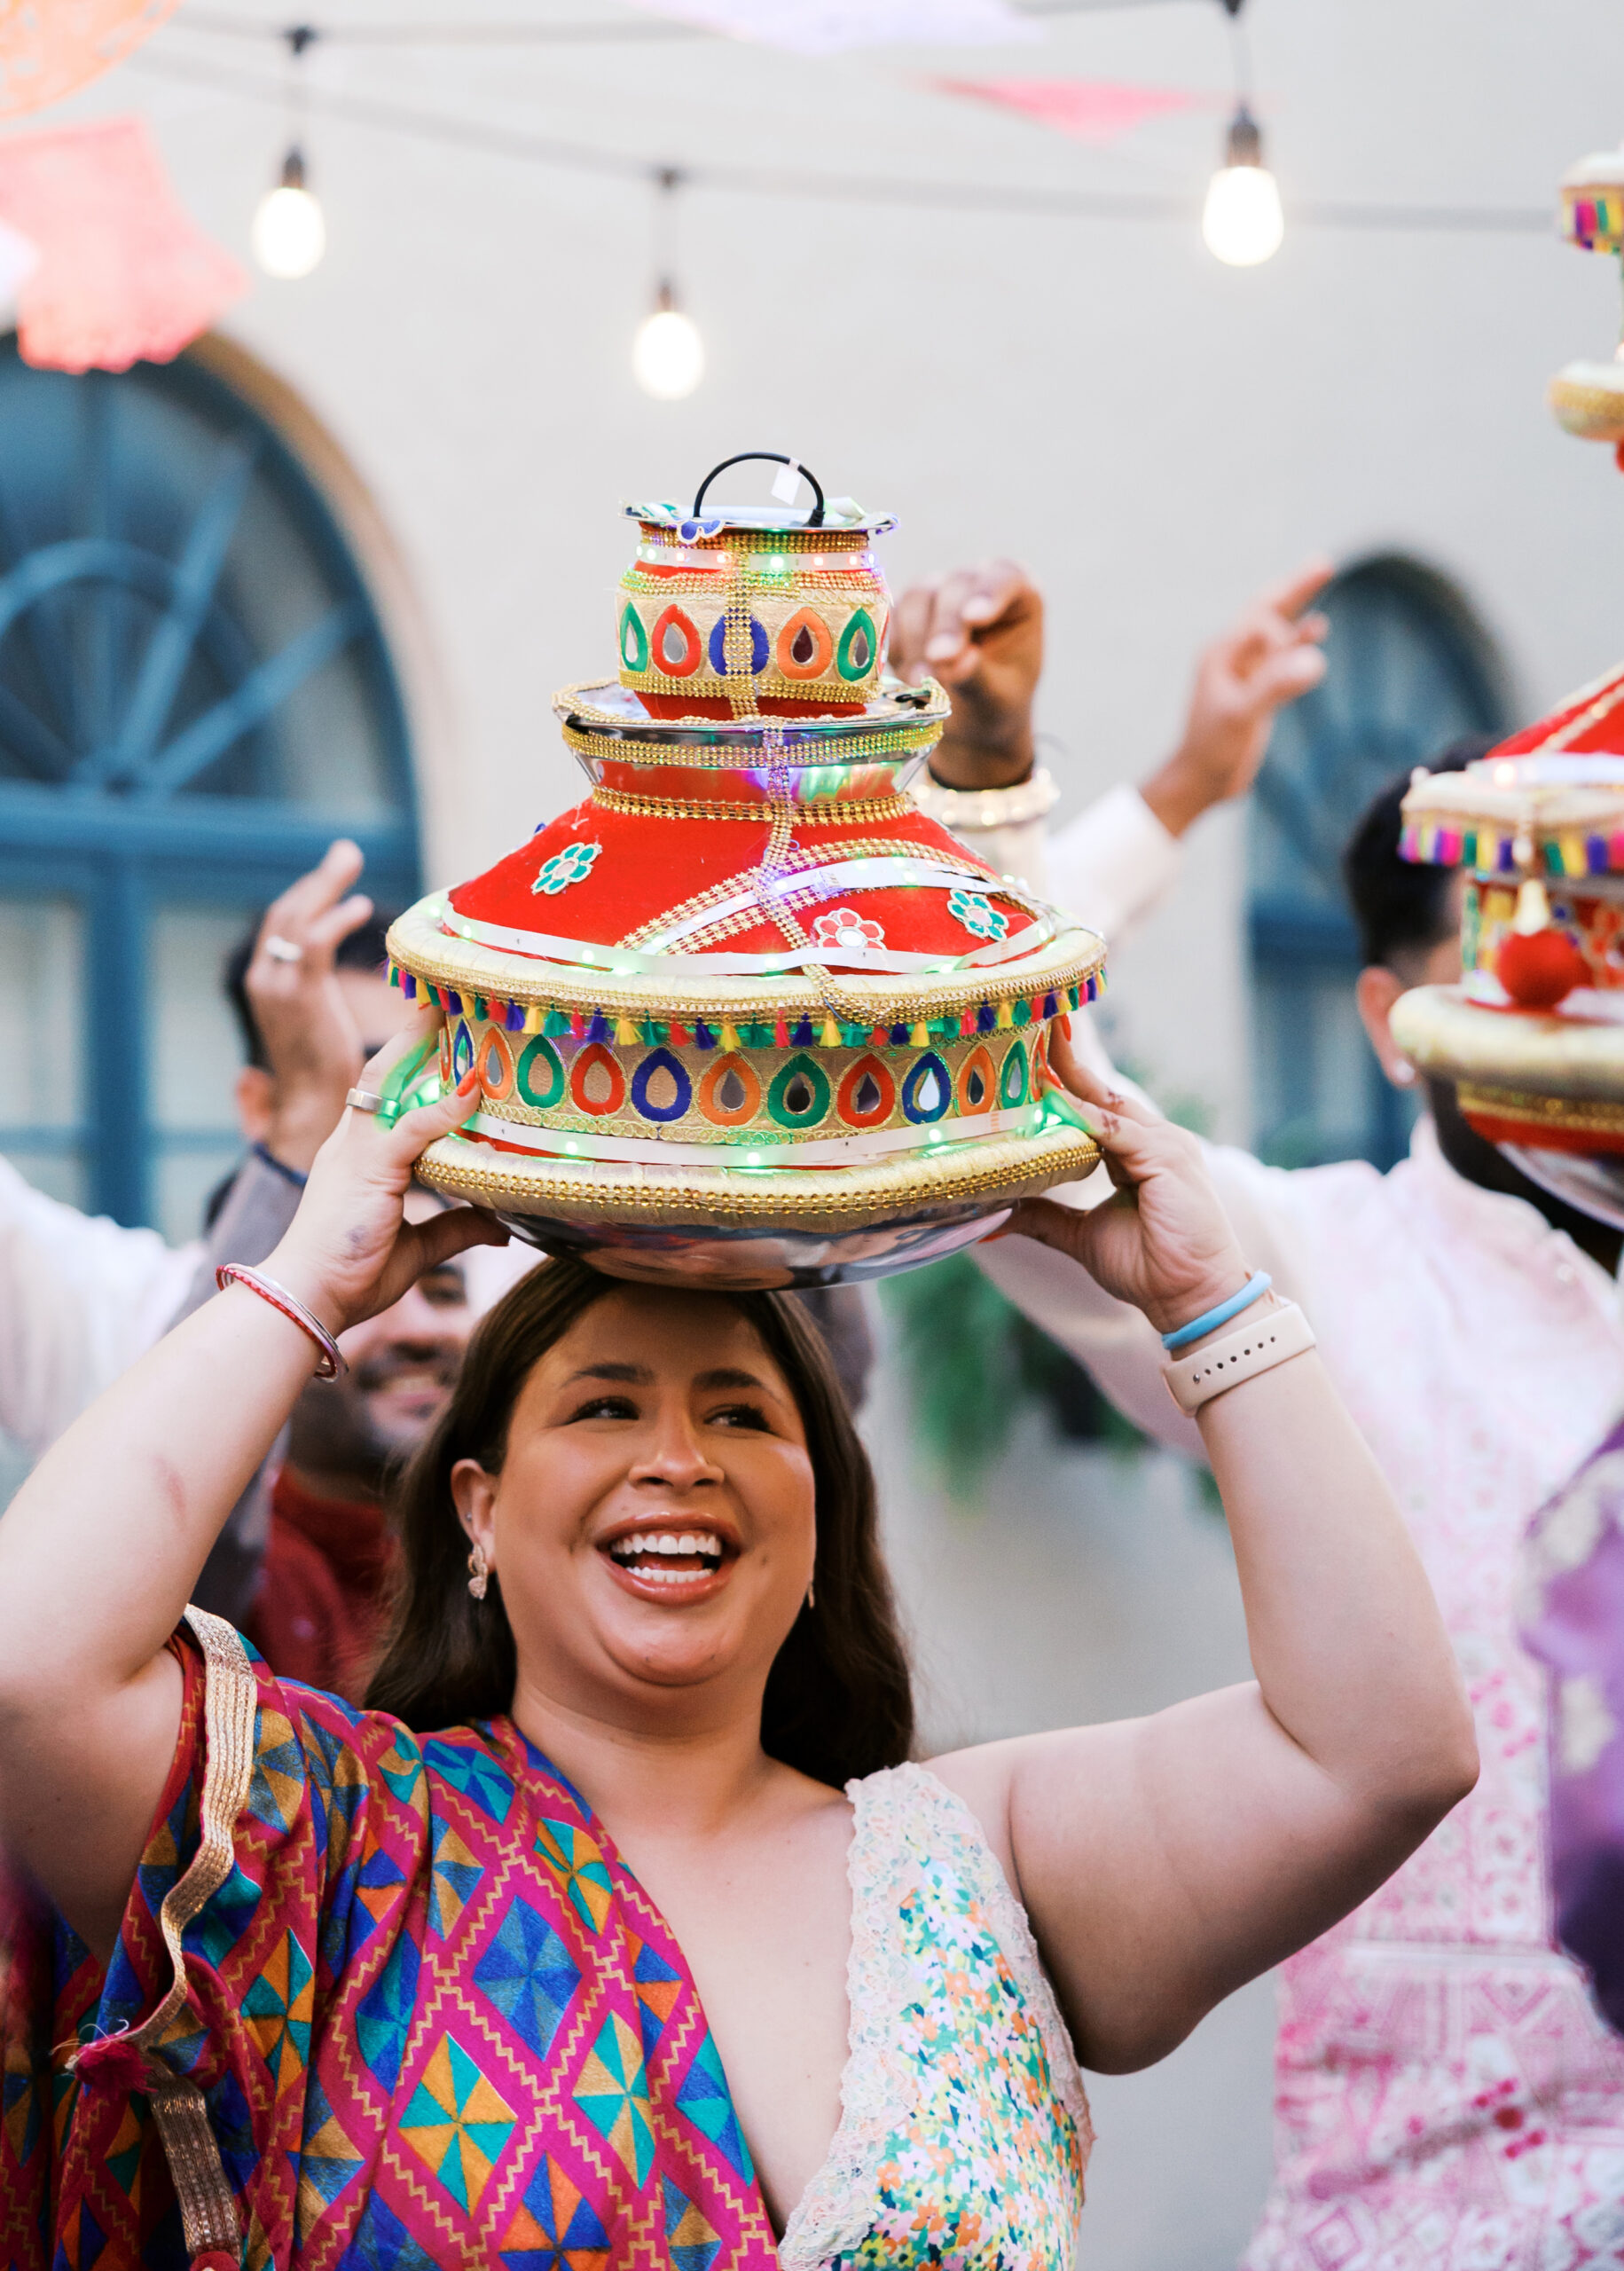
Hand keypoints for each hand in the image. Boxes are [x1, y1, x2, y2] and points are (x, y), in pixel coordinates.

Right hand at [246, 840, 375, 1172]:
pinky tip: (362, 909)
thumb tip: (344, 976)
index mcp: (266, 980)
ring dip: (325, 884)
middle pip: (286, 911)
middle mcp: (265, 977)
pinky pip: (315, 942)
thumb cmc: (323, 1070)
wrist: (309, 1104)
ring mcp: (278, 984)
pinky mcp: (301, 994)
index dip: (307, 895)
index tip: (333, 874)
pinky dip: (336, 919)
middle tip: (346, 852)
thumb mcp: (316, 1020)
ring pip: (297, 917)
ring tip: (350, 859)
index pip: (281, 924)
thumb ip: (318, 991)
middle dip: (318, 879)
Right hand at [264, 1012, 507, 1337]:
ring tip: (455, 1014)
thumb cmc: (350, 1275)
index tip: (438, 1036)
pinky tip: (473, 1090)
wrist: (305, 1297)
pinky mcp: (368, 1170)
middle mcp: (351, 1144)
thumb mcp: (418, 1248)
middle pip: (382, 1075)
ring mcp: (356, 1152)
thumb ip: (455, 1228)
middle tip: (443, 1003)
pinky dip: (444, 1109)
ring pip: (391, 1086)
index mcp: (357, 1158)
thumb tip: (500, 1225)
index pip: (384, 1099)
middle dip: (411, 1038)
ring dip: (423, 1048)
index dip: (408, 1066)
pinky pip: (411, 1129)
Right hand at [889, 559, 1040, 788]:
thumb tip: (952, 662)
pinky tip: (909, 677)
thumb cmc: (996, 702)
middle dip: (945, 626)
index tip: (975, 618)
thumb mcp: (998, 698)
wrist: (971, 719)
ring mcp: (939, 592)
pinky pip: (892, 618)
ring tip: (921, 682)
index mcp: (1018, 597)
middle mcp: (978, 584)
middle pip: (955, 586)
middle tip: (939, 661)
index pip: (1006, 578)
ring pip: (918, 598)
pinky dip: (897, 649)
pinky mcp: (907, 611)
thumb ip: (979, 677)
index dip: (988, 593)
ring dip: (916, 643)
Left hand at [1005, 1023, 1249, 1337]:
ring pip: (1108, 1104)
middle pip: (1102, 1092)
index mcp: (1138, 1153)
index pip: (1097, 1105)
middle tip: (1029, 1026)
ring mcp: (1166, 1145)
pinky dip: (1085, 1114)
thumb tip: (996, 1215)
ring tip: (1032, 1051)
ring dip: (1069, 1077)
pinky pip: (1117, 1130)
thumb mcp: (1080, 1235)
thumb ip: (1044, 1217)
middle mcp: (1155, 1140)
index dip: (1063, 1080)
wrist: (1191, 1298)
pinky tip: (1054, 1099)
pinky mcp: (1169, 1158)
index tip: (1027, 1055)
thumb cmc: (1148, 1267)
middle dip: (1065, 1061)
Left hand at [1140, 561, 1331, 839]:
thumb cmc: (1212, 750)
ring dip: (1297, 606)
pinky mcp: (1256, 690)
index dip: (1283, 637)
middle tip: (1323, 563)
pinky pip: (1281, 656)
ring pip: (1276, 629)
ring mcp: (1244, 672)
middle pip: (1266, 611)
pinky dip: (1298, 641)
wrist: (1200, 782)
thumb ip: (1276, 687)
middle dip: (1294, 588)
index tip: (1296, 668)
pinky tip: (1317, 630)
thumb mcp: (1243, 716)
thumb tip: (1316, 661)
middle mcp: (1232, 656)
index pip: (1259, 624)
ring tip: (1320, 575)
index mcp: (1221, 654)